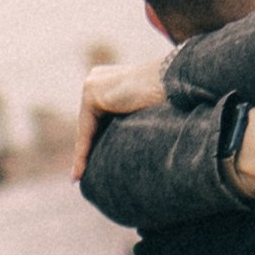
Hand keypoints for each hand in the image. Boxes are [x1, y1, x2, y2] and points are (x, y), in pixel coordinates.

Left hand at [73, 58, 168, 177]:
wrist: (175, 83)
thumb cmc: (172, 99)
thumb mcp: (146, 111)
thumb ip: (133, 119)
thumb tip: (130, 144)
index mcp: (113, 78)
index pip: (100, 116)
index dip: (97, 140)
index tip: (90, 162)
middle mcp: (99, 77)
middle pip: (91, 121)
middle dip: (88, 147)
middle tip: (80, 175)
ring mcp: (93, 82)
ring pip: (86, 127)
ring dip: (83, 154)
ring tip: (79, 178)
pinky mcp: (91, 92)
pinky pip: (85, 130)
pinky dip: (83, 152)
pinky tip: (79, 173)